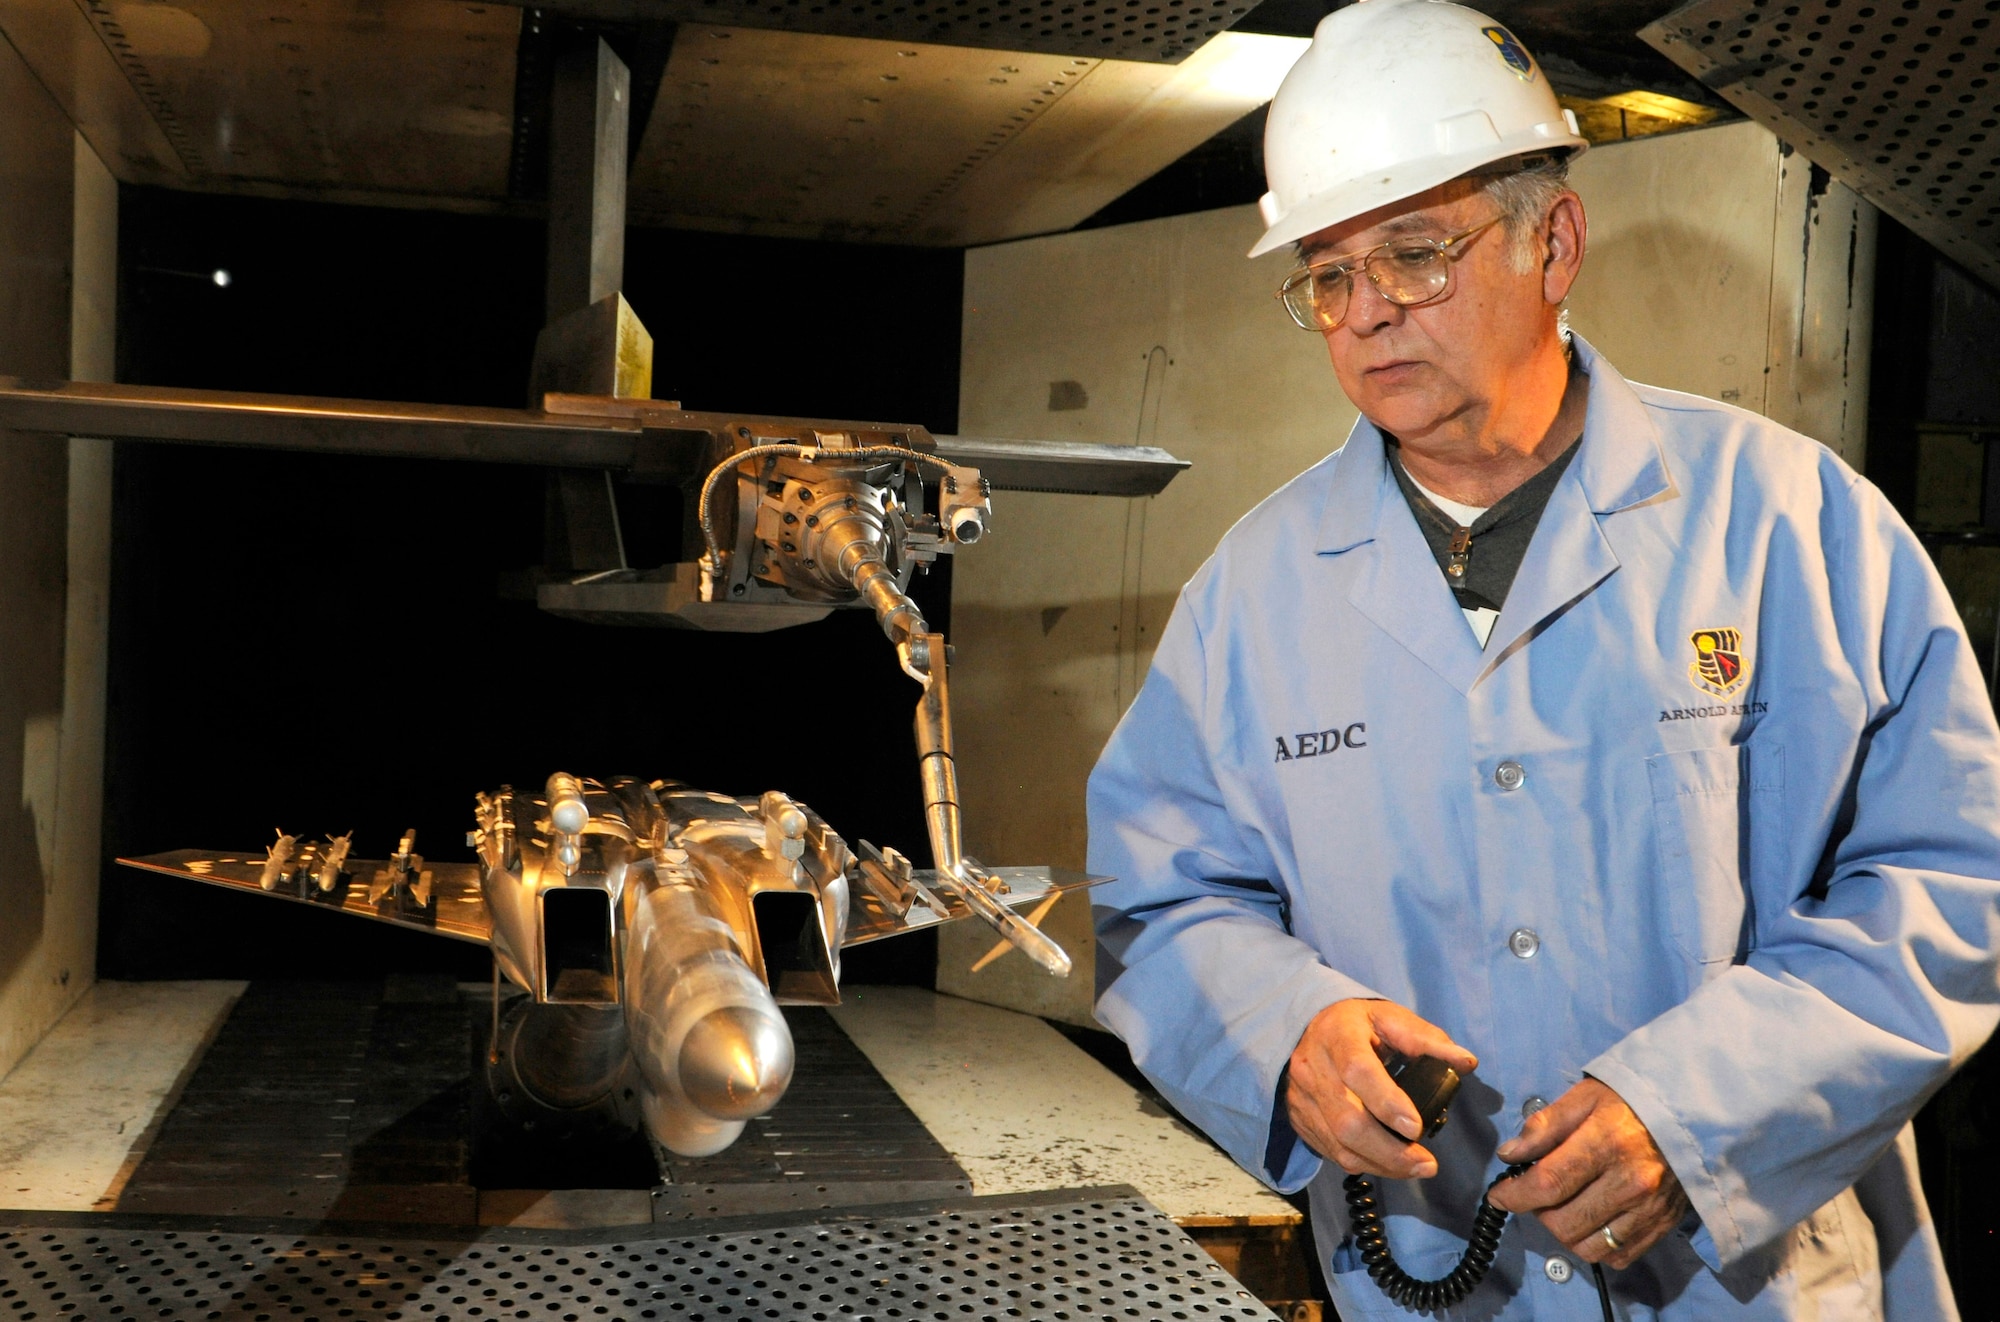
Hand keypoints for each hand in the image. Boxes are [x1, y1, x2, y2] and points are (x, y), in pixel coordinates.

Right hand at [1285, 998, 1477, 1178]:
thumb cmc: (1356, 1023)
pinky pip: (1331, 1151)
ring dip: (1381, 1164)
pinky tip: (1389, 1164)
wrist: (1306, 1026)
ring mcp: (1302, 1097)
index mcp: (1338, 1035)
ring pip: (1338, 1143)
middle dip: (1390, 1151)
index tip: (1417, 1128)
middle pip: (1347, 1120)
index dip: (1387, 1103)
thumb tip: (1466, 1062)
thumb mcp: (1390, 1018)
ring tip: (1416, 1168)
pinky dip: (1364, 1163)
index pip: (1358, 1072)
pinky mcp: (1299, 1118)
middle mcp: (1313, 1068)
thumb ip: (1427, 1039)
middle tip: (1427, 1164)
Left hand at [1486, 1077, 1691, 1267]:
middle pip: (1564, 1223)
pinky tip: (1591, 1220)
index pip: (1549, 1183)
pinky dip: (1596, 1245)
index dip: (1515, 1195)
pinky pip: (1617, 1256)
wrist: (1694, 1117)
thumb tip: (1509, 1155)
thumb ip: (1545, 1126)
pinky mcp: (1662, 1226)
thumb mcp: (1585, 1097)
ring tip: (1563, 1207)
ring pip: (1587, 1247)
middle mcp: (1631, 1182)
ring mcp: (1649, 1209)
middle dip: (1537, 1213)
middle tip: (1537, 1194)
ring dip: (1564, 1232)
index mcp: (1608, 1143)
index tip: (1499, 1196)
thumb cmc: (1631, 1102)